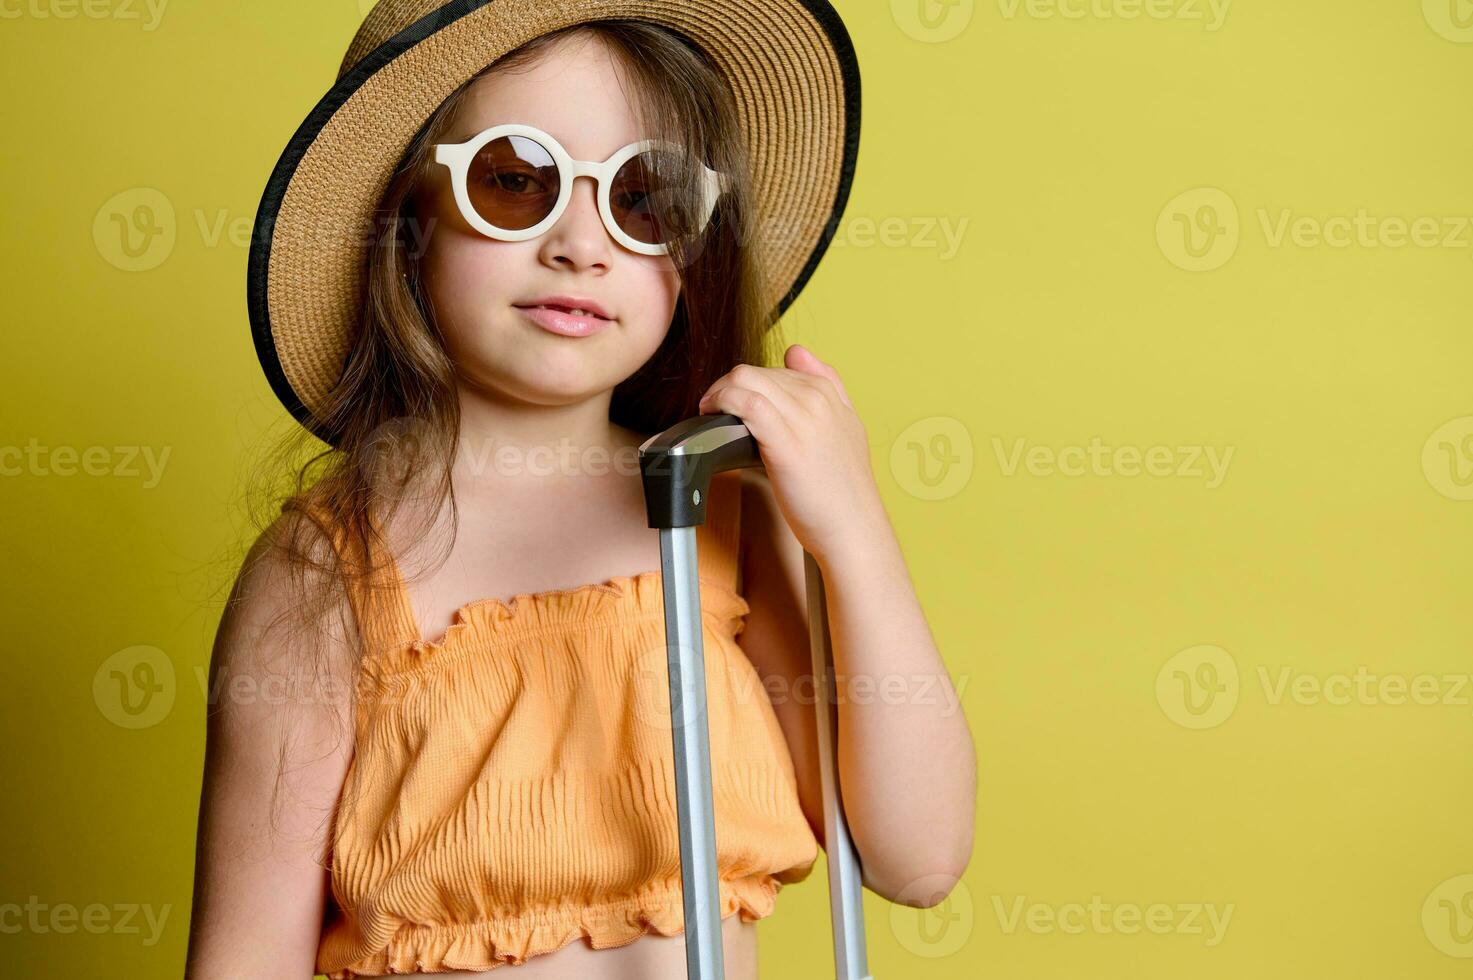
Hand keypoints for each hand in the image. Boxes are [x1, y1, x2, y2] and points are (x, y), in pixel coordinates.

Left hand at [697, 344, 881, 560]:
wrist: (852, 529)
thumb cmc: (841, 491)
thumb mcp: (845, 427)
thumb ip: (826, 386)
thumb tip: (797, 351)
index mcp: (828, 393)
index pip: (775, 368)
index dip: (748, 384)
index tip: (736, 404)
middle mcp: (817, 398)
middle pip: (756, 372)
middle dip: (727, 388)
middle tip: (715, 412)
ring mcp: (803, 417)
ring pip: (746, 379)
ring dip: (718, 393)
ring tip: (711, 415)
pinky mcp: (786, 441)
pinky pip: (745, 402)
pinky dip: (722, 402)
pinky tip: (713, 417)